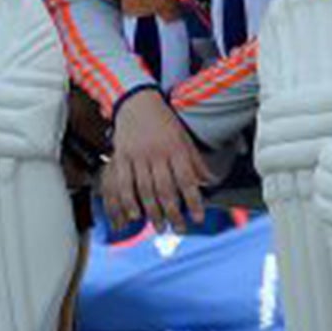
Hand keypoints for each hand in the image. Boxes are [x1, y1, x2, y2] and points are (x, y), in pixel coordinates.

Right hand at [103, 90, 209, 231]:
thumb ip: (195, 161)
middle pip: (165, 189)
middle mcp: (157, 153)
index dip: (194, 201)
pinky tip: (135, 215)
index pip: (187, 179)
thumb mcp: (184, 137)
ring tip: (161, 228)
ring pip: (145, 189)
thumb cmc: (164, 121)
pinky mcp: (121, 156)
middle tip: (179, 230)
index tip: (199, 218)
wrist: (136, 100)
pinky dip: (129, 200)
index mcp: (176, 148)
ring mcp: (138, 155)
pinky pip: (124, 182)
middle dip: (174, 213)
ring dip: (153, 212)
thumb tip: (210, 181)